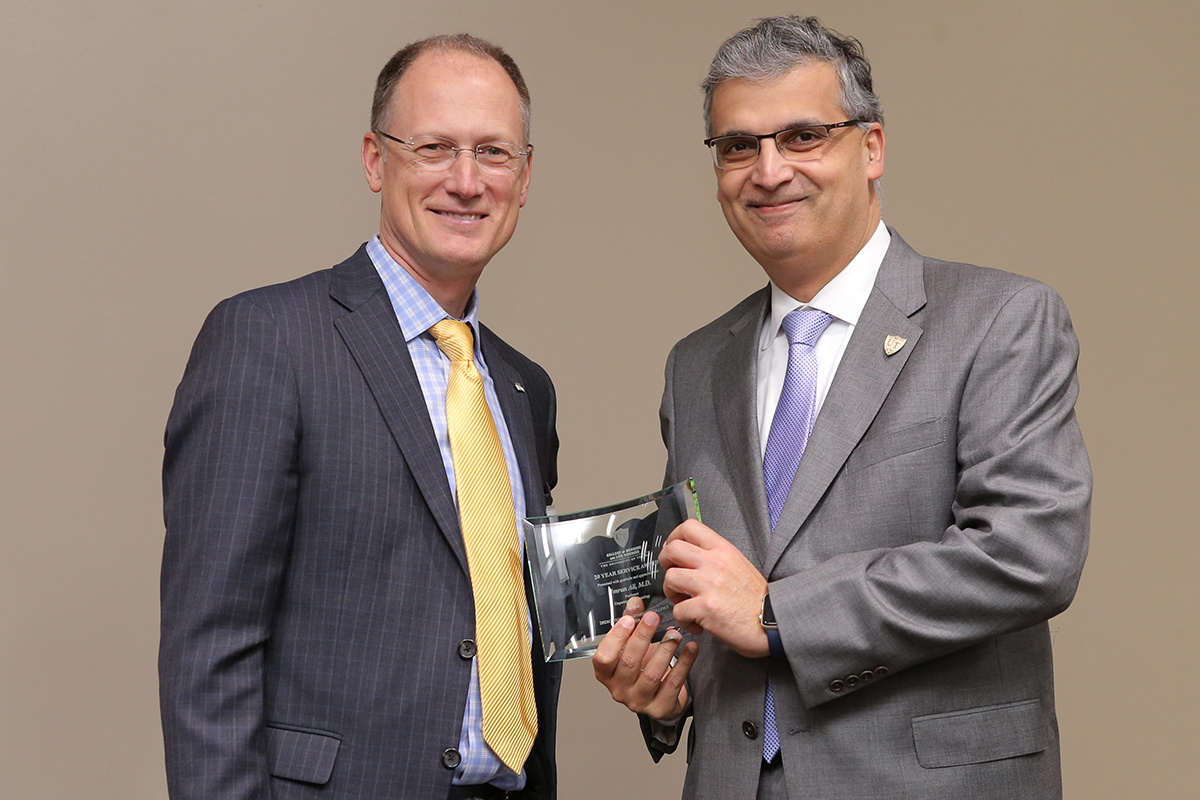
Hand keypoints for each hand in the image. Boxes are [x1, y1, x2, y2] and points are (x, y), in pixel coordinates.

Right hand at [593, 597, 697, 720]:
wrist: (659, 695)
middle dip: (642, 637)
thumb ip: (631, 623)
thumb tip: (635, 602)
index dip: (615, 638)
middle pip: (629, 663)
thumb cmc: (642, 667)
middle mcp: (619, 690)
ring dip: (665, 649)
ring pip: (652, 674)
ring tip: (675, 633)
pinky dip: (684, 663)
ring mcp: (639, 701)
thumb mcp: (631, 645)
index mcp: (607, 674)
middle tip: (654, 618)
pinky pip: (673, 683)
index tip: (629, 620)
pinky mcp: (660, 708)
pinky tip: (690, 648)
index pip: (603, 658)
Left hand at [660, 519, 768, 657]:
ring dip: (672, 594)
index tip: (673, 551)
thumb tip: (691, 556)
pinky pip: (678, 610)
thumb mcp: (740, 565)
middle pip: (672, 549)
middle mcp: (715, 563)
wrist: (774, 623)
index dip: (673, 537)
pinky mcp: (706, 608)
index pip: (689, 527)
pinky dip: (683, 620)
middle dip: (665, 564)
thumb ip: (716, 557)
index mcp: (724, 550)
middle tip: (674, 577)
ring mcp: (709, 585)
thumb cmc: (757, 599)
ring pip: (670, 579)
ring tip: (685, 602)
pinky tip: (696, 623)